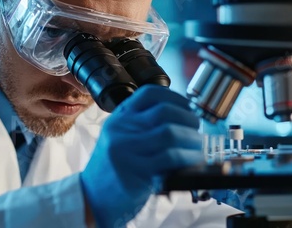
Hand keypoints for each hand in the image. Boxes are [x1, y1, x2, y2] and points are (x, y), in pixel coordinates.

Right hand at [80, 85, 203, 226]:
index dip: (175, 97)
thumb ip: (144, 127)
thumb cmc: (114, 170)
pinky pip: (171, 158)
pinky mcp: (136, 170)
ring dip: (192, 140)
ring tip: (197, 148)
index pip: (149, 94)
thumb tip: (185, 119)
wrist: (93, 198)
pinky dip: (188, 158)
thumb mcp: (121, 139)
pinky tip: (192, 162)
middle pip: (164, 111)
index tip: (188, 108)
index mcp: (119, 118)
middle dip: (188, 119)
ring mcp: (126, 149)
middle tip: (196, 130)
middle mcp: (121, 129)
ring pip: (170, 133)